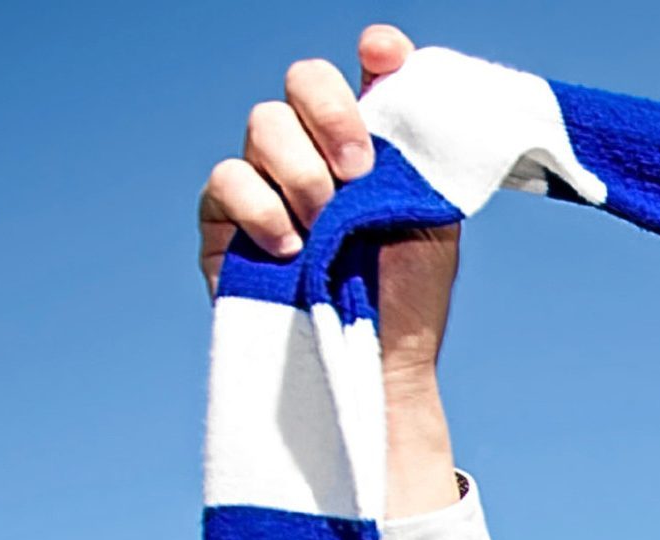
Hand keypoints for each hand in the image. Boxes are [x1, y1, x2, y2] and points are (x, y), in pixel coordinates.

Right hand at [197, 24, 458, 514]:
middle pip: (303, 80)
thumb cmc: (409, 298)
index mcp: (375, 144)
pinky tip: (288, 247)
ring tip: (324, 227)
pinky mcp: (225, 217)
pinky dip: (260, 208)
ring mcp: (268, 178)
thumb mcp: (433, 220)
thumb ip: (417, 158)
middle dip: (332, 113)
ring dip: (301, 172)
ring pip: (264, 123)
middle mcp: (318, 150)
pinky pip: (227, 179)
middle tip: (358, 171)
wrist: (376, 364)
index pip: (370, 74)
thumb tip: (401, 98)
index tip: (382, 54)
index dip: (377, 54)